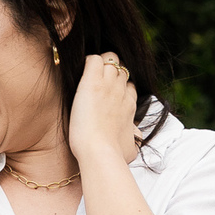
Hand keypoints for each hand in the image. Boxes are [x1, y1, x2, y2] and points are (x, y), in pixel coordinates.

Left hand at [68, 53, 138, 167]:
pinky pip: (94, 59)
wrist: (100, 151)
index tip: (107, 96)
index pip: (129, 86)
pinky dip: (87, 62)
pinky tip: (80, 74)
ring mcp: (108, 84)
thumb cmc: (113, 154)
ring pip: (109, 59)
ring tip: (87, 77)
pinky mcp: (92, 81)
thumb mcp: (131, 149)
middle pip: (121, 70)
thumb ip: (133, 142)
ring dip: (99, 65)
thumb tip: (135, 148)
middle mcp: (121, 92)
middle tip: (95, 85)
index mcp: (130, 106)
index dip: (119, 88)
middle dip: (110, 73)